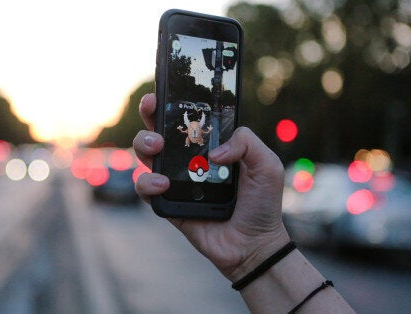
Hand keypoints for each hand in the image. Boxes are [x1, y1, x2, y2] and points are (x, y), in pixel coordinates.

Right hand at [133, 93, 289, 281]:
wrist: (253, 244)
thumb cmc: (261, 203)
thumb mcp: (266, 164)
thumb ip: (246, 142)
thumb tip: (213, 152)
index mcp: (210, 145)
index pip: (186, 117)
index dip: (171, 102)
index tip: (163, 92)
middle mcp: (188, 159)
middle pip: (158, 129)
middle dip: (150, 116)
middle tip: (154, 112)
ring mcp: (175, 180)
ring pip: (146, 154)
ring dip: (144, 144)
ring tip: (158, 148)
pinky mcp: (166, 203)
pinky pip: (145, 188)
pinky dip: (147, 182)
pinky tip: (162, 183)